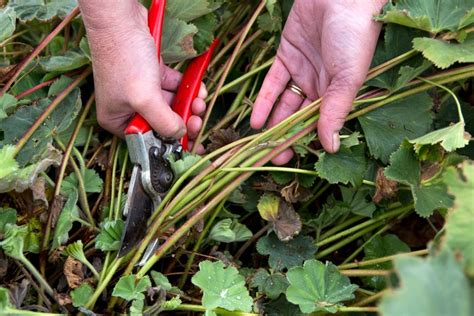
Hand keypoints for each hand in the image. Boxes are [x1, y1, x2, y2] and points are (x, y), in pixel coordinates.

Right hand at [79, 1, 206, 142]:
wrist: (121, 19)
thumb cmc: (124, 58)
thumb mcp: (145, 98)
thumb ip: (164, 121)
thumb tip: (180, 134)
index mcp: (117, 119)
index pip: (148, 139)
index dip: (170, 143)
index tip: (192, 145)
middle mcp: (128, 107)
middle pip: (162, 122)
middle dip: (183, 121)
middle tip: (198, 120)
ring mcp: (140, 90)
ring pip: (170, 104)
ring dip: (188, 104)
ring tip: (199, 101)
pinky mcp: (150, 74)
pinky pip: (173, 87)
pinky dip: (186, 88)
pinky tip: (198, 88)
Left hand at [250, 0, 385, 163]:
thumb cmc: (354, 36)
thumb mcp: (347, 78)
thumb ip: (335, 111)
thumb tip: (329, 147)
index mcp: (338, 93)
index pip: (318, 125)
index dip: (303, 143)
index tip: (290, 160)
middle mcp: (320, 85)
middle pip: (298, 117)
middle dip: (285, 137)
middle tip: (270, 157)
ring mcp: (302, 70)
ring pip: (284, 103)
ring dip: (272, 122)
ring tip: (259, 142)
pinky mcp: (286, 55)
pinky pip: (272, 82)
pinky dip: (264, 101)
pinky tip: (257, 120)